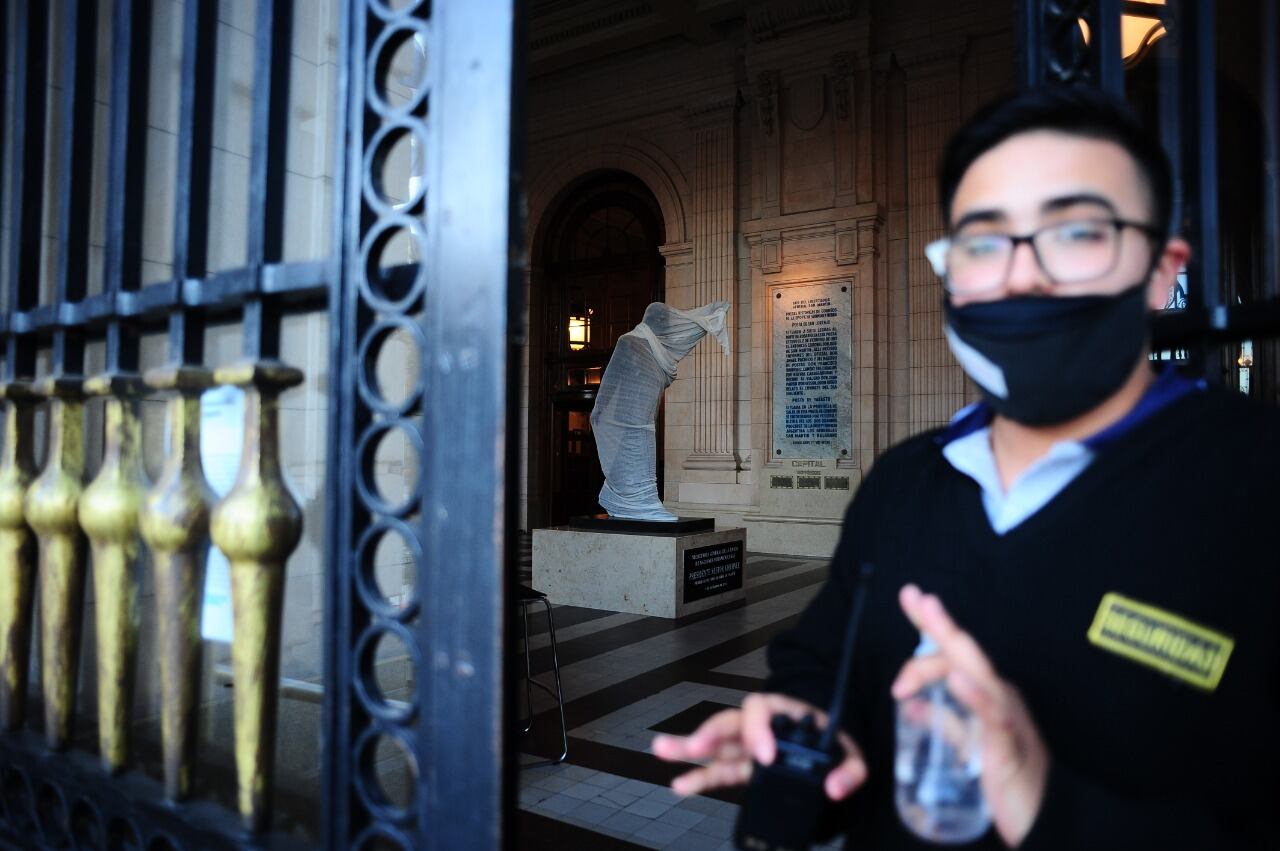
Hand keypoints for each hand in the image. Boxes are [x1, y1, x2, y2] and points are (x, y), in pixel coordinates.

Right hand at [651, 692, 866, 800]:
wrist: (836, 749)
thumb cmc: (839, 741)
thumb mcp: (853, 752)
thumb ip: (850, 769)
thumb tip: (835, 788)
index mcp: (784, 712)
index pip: (762, 710)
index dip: (758, 730)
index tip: (764, 756)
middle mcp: (761, 727)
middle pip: (729, 722)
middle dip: (710, 733)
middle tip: (697, 746)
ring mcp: (749, 747)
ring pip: (716, 745)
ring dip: (689, 747)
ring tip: (661, 750)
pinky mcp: (746, 768)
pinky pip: (719, 771)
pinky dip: (698, 778)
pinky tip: (680, 784)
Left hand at [892, 584, 1048, 847]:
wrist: (1045, 817)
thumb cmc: (1009, 777)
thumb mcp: (967, 743)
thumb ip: (944, 721)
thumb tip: (910, 704)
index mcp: (986, 694)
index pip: (953, 654)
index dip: (931, 626)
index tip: (910, 596)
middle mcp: (997, 696)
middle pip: (963, 652)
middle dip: (936, 621)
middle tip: (912, 595)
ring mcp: (1005, 715)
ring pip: (976, 670)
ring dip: (951, 642)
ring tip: (930, 613)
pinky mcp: (1008, 743)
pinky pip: (992, 716)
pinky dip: (974, 696)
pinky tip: (957, 679)